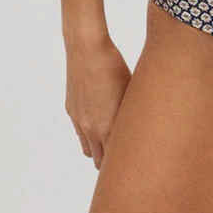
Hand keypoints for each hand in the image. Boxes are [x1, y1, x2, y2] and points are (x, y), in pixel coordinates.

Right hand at [65, 35, 131, 168]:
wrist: (87, 49)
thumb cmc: (114, 67)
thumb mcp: (129, 92)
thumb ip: (131, 117)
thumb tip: (141, 130)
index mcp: (106, 127)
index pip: (115, 160)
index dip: (126, 163)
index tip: (137, 163)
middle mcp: (90, 128)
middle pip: (99, 161)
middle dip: (112, 161)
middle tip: (127, 156)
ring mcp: (78, 120)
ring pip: (87, 148)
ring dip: (98, 148)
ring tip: (112, 141)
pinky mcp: (71, 109)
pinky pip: (80, 131)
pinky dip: (89, 132)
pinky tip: (100, 119)